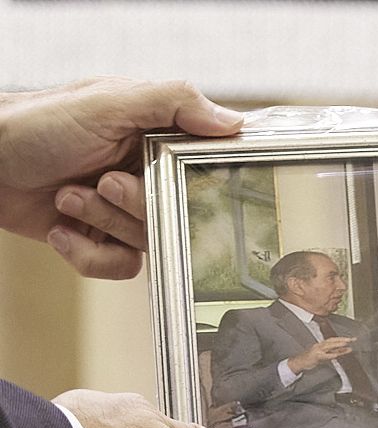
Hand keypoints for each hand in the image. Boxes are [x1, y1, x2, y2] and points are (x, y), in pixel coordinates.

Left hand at [0, 77, 242, 278]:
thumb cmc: (36, 123)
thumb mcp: (110, 101)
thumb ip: (174, 102)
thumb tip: (233, 122)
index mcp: (157, 137)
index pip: (206, 165)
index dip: (204, 180)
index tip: (190, 183)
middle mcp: (146, 173)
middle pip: (180, 212)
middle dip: (138, 203)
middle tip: (105, 182)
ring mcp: (123, 209)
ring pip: (150, 240)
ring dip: (104, 222)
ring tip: (70, 197)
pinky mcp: (100, 238)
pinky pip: (121, 266)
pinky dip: (88, 254)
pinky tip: (62, 229)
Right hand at [288, 337, 354, 372]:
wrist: (299, 362)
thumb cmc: (311, 359)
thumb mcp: (324, 355)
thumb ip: (334, 352)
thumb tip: (344, 351)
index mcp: (322, 344)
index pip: (333, 339)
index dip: (342, 338)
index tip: (351, 339)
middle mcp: (319, 345)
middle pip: (332, 341)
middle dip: (342, 339)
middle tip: (351, 339)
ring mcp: (317, 350)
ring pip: (328, 346)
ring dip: (337, 344)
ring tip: (346, 344)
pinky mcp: (315, 356)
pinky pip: (324, 355)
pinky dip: (330, 355)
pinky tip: (336, 355)